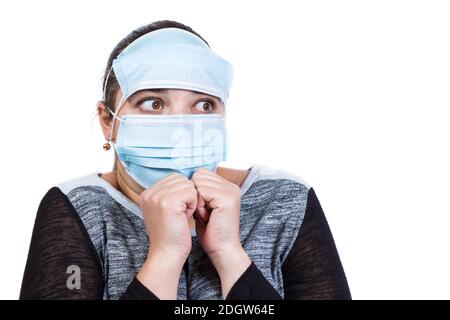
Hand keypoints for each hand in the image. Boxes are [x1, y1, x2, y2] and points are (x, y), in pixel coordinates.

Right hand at [137, 173, 196, 298]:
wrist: (167, 253)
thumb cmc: (171, 233)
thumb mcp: (164, 209)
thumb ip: (169, 192)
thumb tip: (186, 178)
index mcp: (146, 193)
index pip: (174, 177)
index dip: (182, 192)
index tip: (176, 210)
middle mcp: (149, 193)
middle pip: (181, 179)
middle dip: (187, 195)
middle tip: (180, 214)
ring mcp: (157, 197)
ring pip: (187, 185)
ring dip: (190, 200)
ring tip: (182, 215)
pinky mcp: (168, 202)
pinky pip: (191, 193)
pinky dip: (193, 205)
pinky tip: (185, 217)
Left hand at [192, 168, 250, 297]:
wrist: (221, 250)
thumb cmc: (210, 232)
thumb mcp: (204, 206)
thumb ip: (199, 191)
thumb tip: (183, 180)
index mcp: (227, 186)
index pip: (201, 173)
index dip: (194, 190)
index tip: (201, 209)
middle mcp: (231, 186)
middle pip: (199, 175)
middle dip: (195, 194)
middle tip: (204, 213)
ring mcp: (231, 191)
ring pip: (199, 182)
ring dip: (197, 200)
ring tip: (205, 215)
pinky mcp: (227, 198)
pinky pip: (202, 191)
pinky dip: (199, 205)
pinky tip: (206, 217)